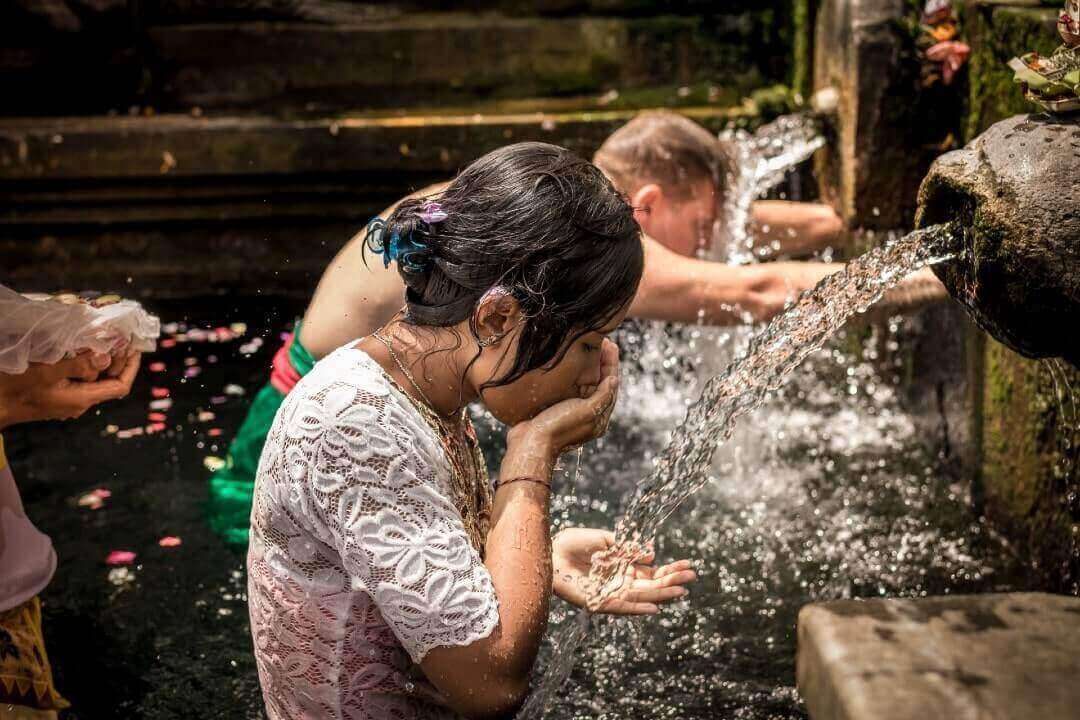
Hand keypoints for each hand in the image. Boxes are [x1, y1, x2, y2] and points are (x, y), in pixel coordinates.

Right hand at [0, 351, 140, 428]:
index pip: (120, 386)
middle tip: (120, 338)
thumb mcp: (46, 372)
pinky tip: (81, 351)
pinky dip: (85, 366)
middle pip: (109, 382)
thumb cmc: (15, 388)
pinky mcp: (57, 397)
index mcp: (82, 399)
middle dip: (118, 360)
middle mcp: (79, 404)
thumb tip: (106, 357)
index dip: (131, 367)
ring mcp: (68, 402)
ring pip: (94, 380)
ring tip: (103, 340)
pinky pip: (80, 381)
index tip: (135, 348)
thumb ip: (78, 365)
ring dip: (101, 361)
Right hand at [511, 341, 619, 456]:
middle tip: (604, 342)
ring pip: (587, 384)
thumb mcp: (586, 411)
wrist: (530, 443)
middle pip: (601, 384)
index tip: (612, 345)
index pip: (611, 386)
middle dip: (603, 363)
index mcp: (599, 418)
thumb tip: (614, 379)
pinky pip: (573, 387)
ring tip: (591, 348)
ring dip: (591, 366)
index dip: (612, 364)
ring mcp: (574, 412)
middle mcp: (589, 415)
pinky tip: (572, 363)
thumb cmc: (558, 427)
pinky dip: (576, 373)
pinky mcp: (559, 409)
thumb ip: (602, 396)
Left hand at [551, 528, 696, 614]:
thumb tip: (653, 553)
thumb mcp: (606, 540)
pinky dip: (637, 609)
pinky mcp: (599, 601)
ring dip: (661, 595)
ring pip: (642, 596)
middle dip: (672, 581)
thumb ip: (628, 548)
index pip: (652, 571)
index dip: (670, 569)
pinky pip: (621, 607)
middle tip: (692, 576)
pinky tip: (654, 608)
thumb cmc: (574, 543)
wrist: (550, 550)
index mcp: (623, 566)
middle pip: (651, 585)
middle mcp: (620, 581)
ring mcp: (611, 592)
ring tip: (680, 591)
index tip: (688, 565)